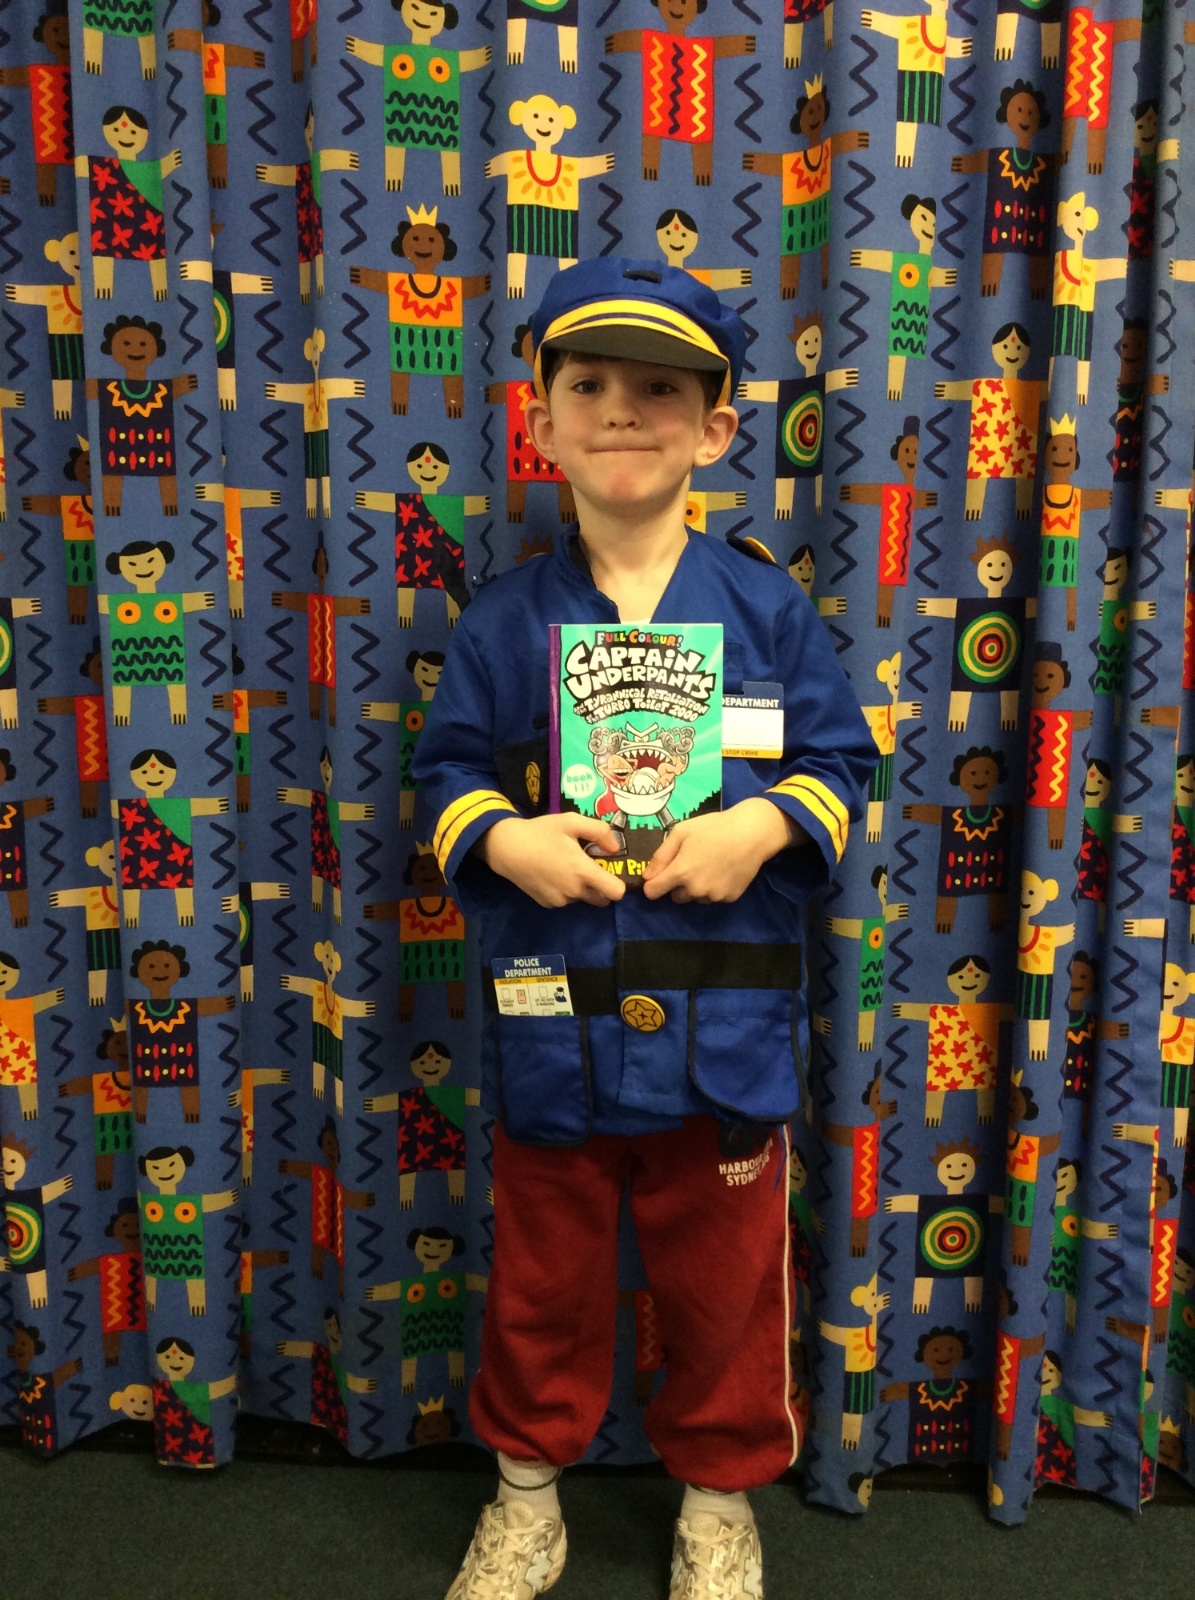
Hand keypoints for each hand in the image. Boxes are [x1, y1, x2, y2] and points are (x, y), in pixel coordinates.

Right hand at [481, 814, 625, 906]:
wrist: (507, 848)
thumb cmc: (541, 832)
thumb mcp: (571, 821)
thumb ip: (599, 831)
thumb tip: (614, 847)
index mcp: (583, 872)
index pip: (616, 893)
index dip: (619, 885)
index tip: (612, 872)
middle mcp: (574, 891)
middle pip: (602, 900)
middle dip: (601, 887)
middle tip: (589, 868)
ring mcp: (560, 901)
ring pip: (582, 899)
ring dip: (582, 889)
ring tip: (566, 867)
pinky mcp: (547, 904)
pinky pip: (566, 901)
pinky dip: (565, 891)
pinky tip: (553, 874)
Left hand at [642, 799, 801, 903]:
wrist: (752, 833)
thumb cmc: (714, 827)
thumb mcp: (682, 832)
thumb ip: (661, 856)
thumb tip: (646, 876)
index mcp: (680, 872)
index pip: (653, 892)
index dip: (653, 884)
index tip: (659, 877)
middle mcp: (695, 889)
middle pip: (675, 897)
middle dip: (678, 885)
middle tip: (691, 864)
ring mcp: (714, 896)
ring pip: (695, 898)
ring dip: (696, 888)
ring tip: (709, 865)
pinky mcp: (729, 898)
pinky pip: (713, 897)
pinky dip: (714, 888)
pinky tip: (723, 870)